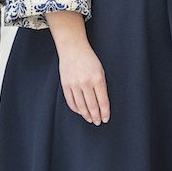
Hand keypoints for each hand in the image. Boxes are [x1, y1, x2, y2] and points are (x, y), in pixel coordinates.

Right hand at [46, 10, 109, 124]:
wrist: (73, 48)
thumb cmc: (89, 59)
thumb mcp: (100, 70)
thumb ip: (101, 86)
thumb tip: (101, 104)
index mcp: (97, 78)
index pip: (103, 101)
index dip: (105, 112)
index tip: (106, 118)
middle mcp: (86, 82)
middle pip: (92, 106)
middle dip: (96, 116)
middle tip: (98, 122)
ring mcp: (74, 84)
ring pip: (81, 106)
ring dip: (86, 115)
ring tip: (90, 119)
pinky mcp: (65, 84)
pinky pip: (70, 101)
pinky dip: (76, 109)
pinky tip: (80, 112)